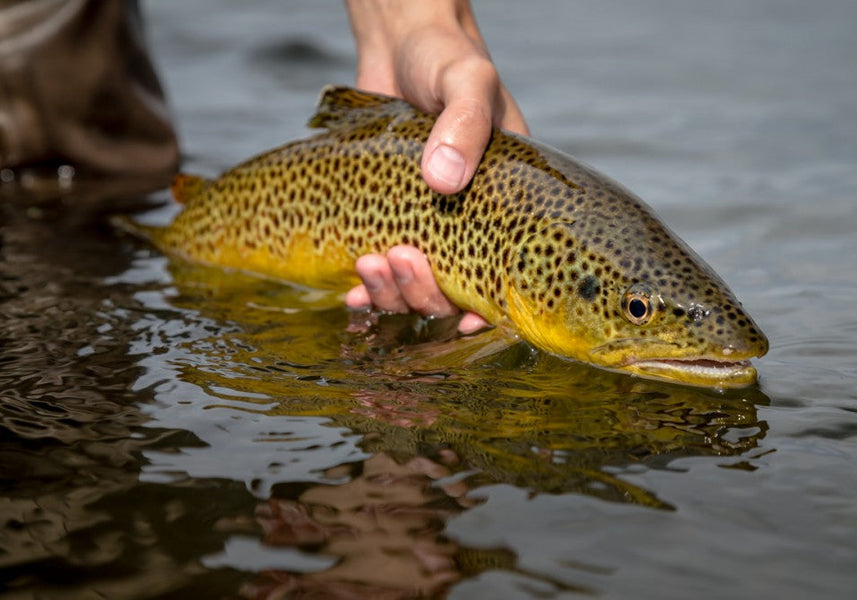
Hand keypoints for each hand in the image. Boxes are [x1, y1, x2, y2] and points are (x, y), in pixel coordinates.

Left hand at [344, 0, 527, 330]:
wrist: (399, 43)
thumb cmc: (445, 57)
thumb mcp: (467, 81)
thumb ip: (464, 123)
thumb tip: (443, 181)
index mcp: (504, 201)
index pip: (505, 270)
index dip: (488, 304)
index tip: (466, 316)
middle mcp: (466, 221)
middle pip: (452, 290)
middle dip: (424, 290)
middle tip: (398, 258)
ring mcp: (424, 223)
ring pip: (413, 287)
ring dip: (392, 290)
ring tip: (369, 263)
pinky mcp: (386, 217)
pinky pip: (381, 270)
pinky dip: (367, 288)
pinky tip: (350, 290)